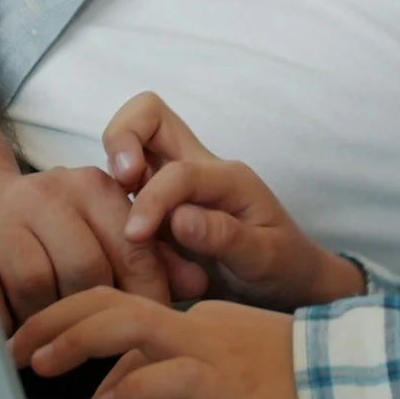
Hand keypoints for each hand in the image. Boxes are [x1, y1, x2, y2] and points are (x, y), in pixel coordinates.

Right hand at [0, 165, 171, 327]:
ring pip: (37, 285)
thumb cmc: (56, 220)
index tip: (149, 322)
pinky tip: (16, 326)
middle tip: (99, 336)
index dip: (145, 290)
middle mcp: (49, 193)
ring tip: (55, 331)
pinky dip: (5, 318)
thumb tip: (198, 283)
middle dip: (94, 310)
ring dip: (48, 317)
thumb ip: (155, 253)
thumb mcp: (108, 224)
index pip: (132, 244)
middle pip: (84, 269)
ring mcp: (4, 217)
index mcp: (92, 186)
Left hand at [13, 290, 306, 398]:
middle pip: (111, 302)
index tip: (43, 362)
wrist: (346, 382)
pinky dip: (127, 392)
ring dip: (74, 340)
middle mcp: (195, 326)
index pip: (123, 318)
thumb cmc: (296, 388)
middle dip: (55, 320)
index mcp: (197, 324)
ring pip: (127, 322)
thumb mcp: (234, 398)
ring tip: (39, 362)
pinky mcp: (218, 378)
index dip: (76, 338)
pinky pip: (162, 377)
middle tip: (17, 348)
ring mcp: (206, 347)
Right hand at [102, 93, 363, 309]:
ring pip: (130, 146)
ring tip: (116, 224)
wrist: (288, 283)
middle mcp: (198, 169)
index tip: (136, 235)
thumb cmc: (283, 266)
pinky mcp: (158, 206)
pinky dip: (113, 208)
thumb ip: (225, 237)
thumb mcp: (266, 258)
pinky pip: (123, 190)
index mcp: (226, 177)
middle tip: (118, 183)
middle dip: (122, 137)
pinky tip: (124, 250)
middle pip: (148, 115)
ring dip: (111, 176)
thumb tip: (180, 218)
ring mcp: (174, 185)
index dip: (152, 199)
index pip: (178, 171)